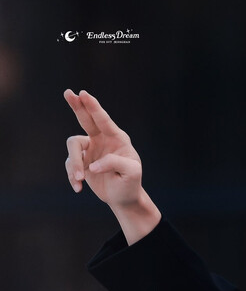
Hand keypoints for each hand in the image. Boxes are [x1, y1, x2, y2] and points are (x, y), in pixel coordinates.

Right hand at [64, 89, 160, 243]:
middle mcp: (103, 140)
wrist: (123, 198)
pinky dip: (72, 176)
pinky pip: (70, 164)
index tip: (83, 94)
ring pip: (72, 146)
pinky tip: (79, 188)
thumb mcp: (131, 173)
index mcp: (118, 139)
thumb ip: (115, 163)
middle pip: (86, 119)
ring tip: (80, 179)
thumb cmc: (131, 183)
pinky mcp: (81, 161)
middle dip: (77, 106)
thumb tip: (92, 165)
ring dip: (74, 163)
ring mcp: (91, 149)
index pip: (104, 120)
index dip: (93, 107)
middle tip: (68, 92)